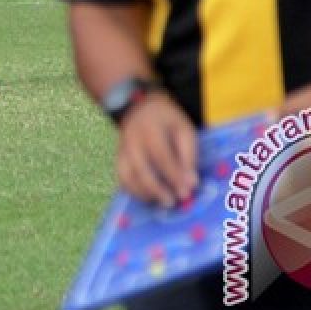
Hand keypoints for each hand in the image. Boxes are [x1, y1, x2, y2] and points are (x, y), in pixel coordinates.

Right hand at [115, 92, 198, 207]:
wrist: (141, 107)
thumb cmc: (167, 121)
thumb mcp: (184, 130)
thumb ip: (188, 156)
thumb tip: (191, 183)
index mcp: (150, 129)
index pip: (162, 156)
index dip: (174, 176)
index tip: (186, 192)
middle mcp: (132, 140)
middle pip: (141, 169)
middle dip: (157, 189)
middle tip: (172, 202)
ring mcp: (122, 149)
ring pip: (127, 176)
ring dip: (144, 193)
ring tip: (161, 201)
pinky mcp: (119, 158)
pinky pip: (121, 178)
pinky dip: (133, 191)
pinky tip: (148, 197)